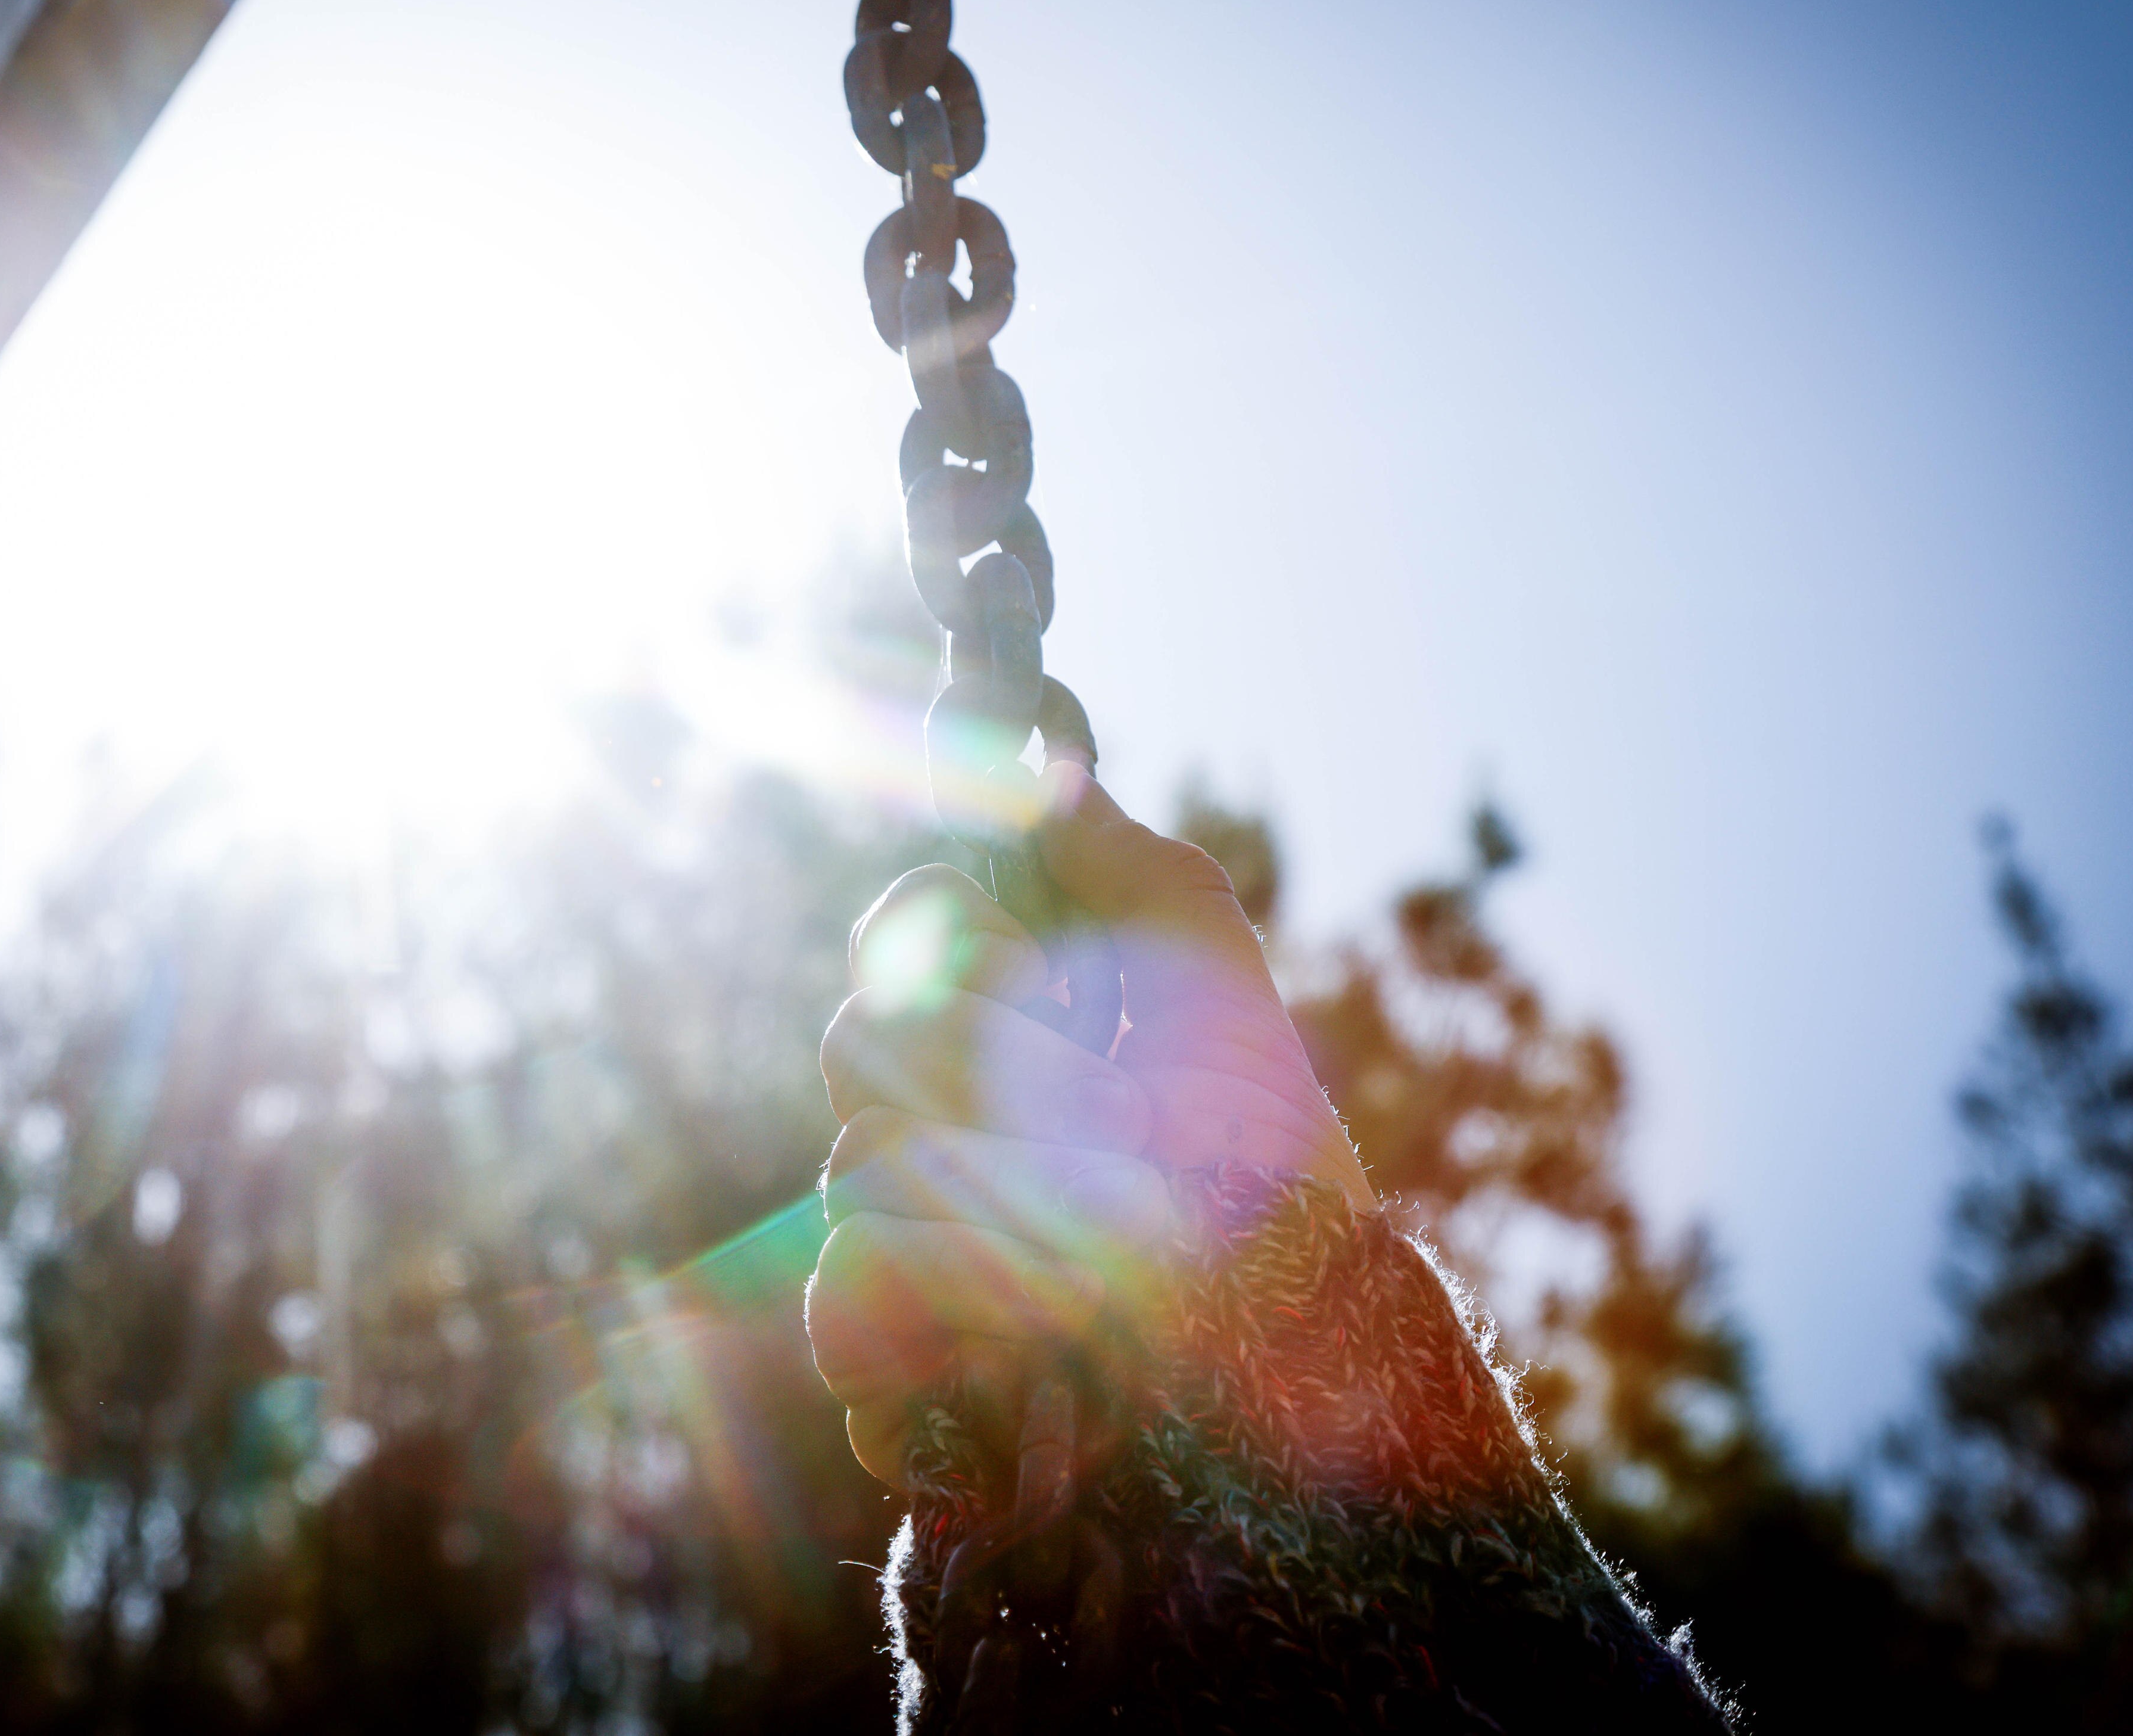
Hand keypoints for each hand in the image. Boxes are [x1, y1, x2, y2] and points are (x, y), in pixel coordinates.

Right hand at [805, 763, 1374, 1486]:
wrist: (1293, 1331)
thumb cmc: (1267, 1160)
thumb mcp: (1219, 986)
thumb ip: (1133, 869)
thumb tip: (1050, 769)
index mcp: (999, 1026)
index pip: (899, 931)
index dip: (961, 939)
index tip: (1046, 973)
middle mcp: (932, 1124)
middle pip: (856, 1041)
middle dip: (986, 1071)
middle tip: (1104, 1120)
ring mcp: (900, 1242)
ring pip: (852, 1164)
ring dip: (997, 1193)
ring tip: (1099, 1239)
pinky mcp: (888, 1363)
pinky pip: (839, 1297)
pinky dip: (942, 1295)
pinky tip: (1024, 1319)